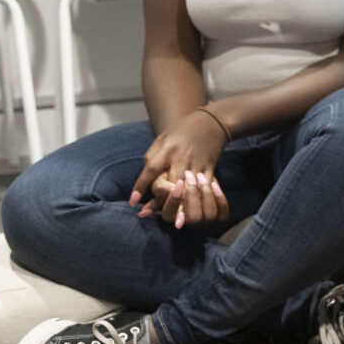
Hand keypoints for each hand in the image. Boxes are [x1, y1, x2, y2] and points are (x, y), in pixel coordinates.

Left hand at [133, 110, 229, 226]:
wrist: (210, 122)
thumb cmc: (181, 131)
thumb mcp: (162, 140)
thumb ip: (152, 159)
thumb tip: (145, 184)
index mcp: (167, 149)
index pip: (151, 169)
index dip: (141, 186)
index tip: (133, 202)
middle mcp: (181, 158)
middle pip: (173, 184)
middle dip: (167, 201)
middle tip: (161, 217)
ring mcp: (197, 164)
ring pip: (191, 190)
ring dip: (186, 206)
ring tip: (179, 221)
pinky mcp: (210, 169)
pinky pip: (206, 189)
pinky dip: (202, 202)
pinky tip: (198, 211)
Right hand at [142, 168, 229, 229]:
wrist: (194, 154)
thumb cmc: (170, 164)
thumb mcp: (158, 170)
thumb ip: (154, 188)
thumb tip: (144, 213)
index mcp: (169, 210)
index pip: (169, 215)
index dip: (174, 201)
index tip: (178, 183)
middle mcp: (187, 217)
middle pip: (193, 218)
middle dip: (193, 196)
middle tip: (189, 176)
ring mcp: (203, 215)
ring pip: (209, 215)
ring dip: (207, 195)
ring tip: (200, 176)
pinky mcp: (217, 210)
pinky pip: (222, 214)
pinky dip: (220, 200)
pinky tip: (214, 184)